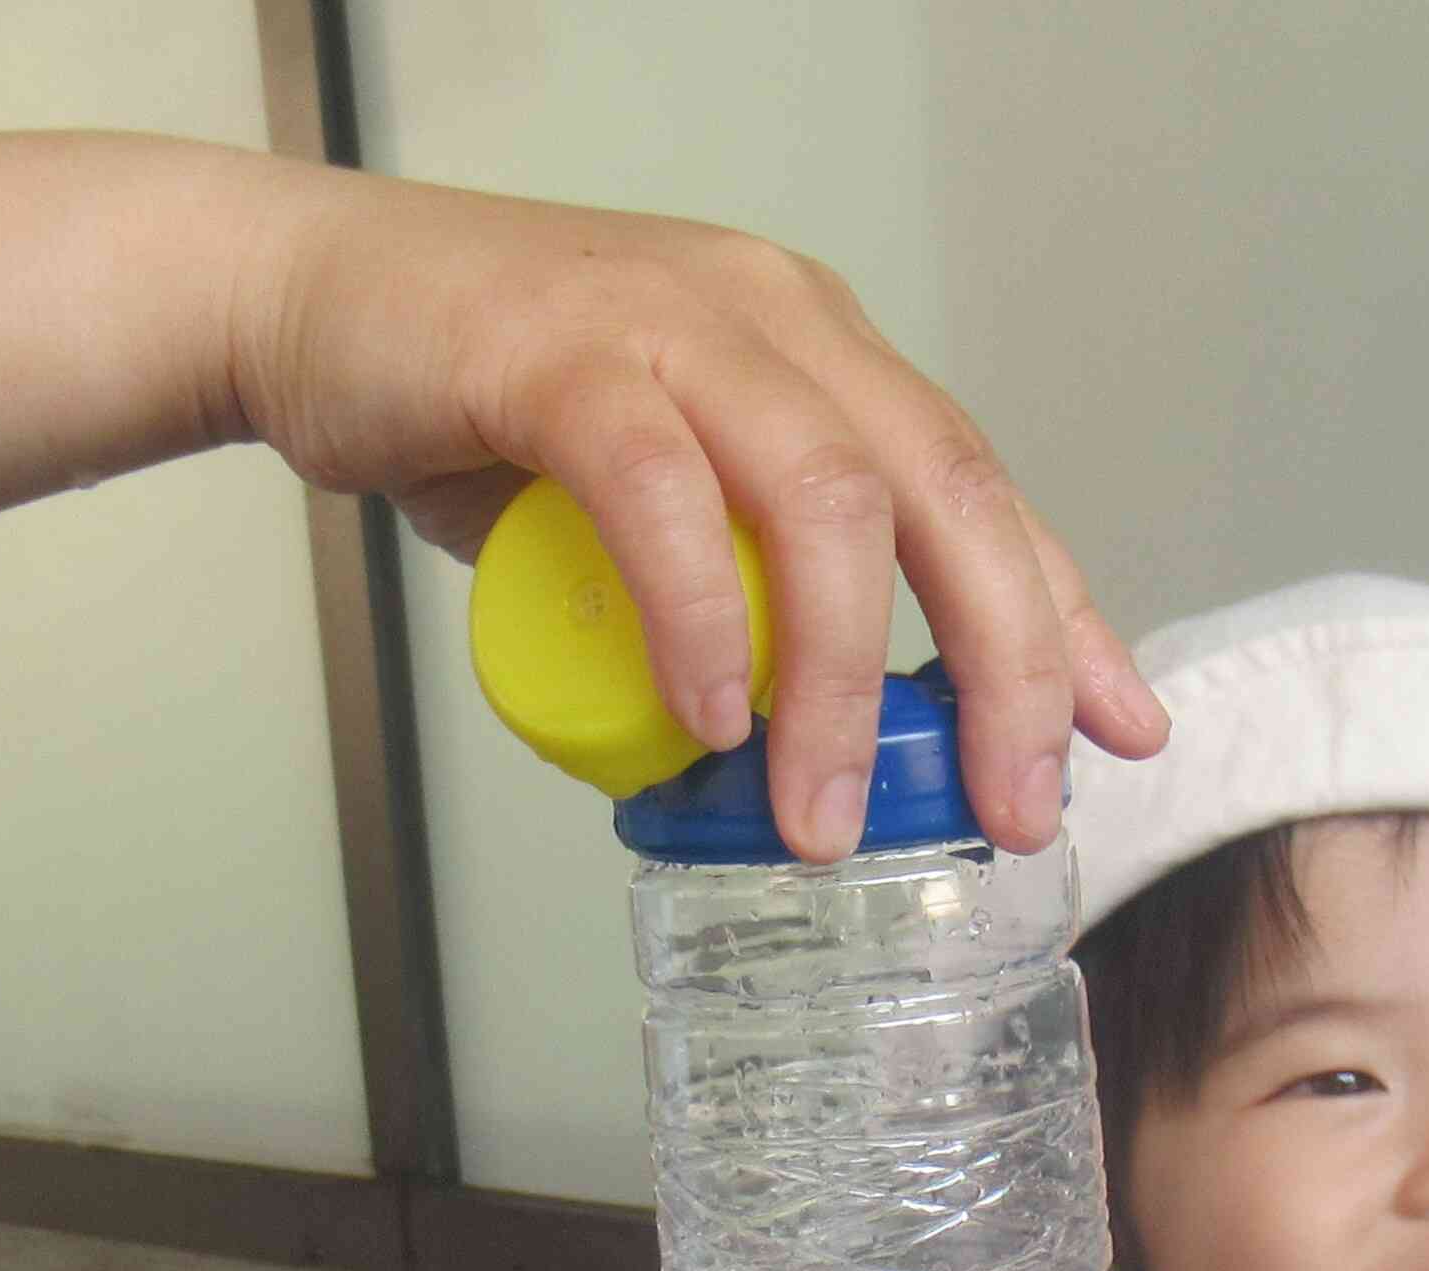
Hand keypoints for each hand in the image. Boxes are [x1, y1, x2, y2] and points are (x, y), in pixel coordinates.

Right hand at [229, 174, 1168, 861]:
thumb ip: (747, 586)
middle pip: (947, 495)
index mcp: (821, 356)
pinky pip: (663, 492)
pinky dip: (701, 617)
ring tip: (825, 811)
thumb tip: (811, 734)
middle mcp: (777, 322)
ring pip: (827, 501)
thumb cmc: (484, 408)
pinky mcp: (560, 351)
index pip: (982, 494)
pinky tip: (709, 719)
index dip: (1065, 619)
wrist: (307, 301)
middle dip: (1003, 668)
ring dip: (841, 679)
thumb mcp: (665, 498)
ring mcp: (676, 323)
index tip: (1121, 736)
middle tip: (1009, 808)